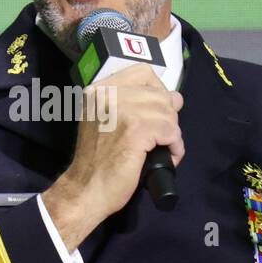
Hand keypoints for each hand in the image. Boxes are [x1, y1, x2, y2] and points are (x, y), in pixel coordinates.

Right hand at [42, 63, 183, 251]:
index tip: (157, 111)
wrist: (86, 190)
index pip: (142, 72)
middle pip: (159, 93)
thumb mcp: (105, 121)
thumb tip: (174, 98)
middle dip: (168, 116)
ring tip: (165, 149)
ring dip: (173, 133)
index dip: (158, 90)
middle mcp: (107, 95)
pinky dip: (175, 145)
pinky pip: (170, 130)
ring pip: (167, 112)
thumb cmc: (98, 161)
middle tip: (162, 137)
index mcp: (98, 90)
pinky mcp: (135, 130)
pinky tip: (169, 156)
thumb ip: (130, 105)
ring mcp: (121, 111)